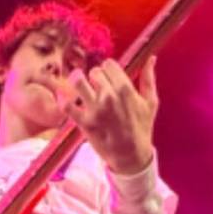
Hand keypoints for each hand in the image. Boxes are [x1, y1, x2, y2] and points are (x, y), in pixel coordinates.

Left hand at [59, 56, 158, 174]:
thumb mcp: (150, 102)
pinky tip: (61, 95)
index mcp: (126, 89)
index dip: (106, 68)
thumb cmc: (140, 128)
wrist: (130, 155)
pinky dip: (61, 98)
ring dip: (76, 79)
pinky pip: (66, 106)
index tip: (106, 75)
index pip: (109, 65)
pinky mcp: (84, 123)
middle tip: (94, 83)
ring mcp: (95, 110)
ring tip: (77, 82)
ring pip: (78, 82)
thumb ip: (149, 79)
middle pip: (94, 72)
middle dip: (93, 76)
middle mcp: (109, 97)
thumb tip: (151, 58)